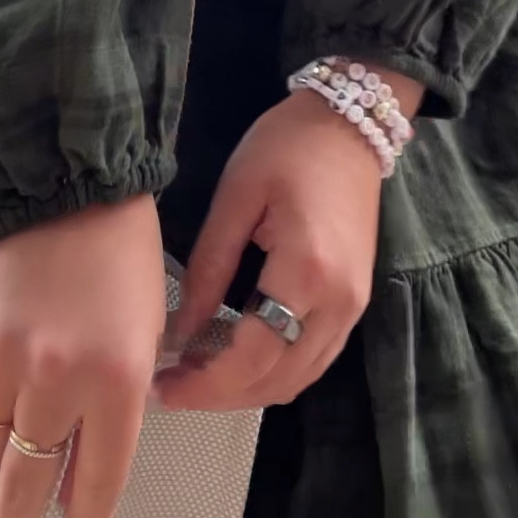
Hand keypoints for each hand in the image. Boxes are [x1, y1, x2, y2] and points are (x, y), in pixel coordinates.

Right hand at [0, 195, 166, 517]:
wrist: (64, 181)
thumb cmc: (120, 246)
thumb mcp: (149, 325)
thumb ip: (126, 395)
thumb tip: (94, 451)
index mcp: (116, 376)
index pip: (100, 473)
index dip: (87, 512)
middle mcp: (57, 377)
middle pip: (30, 481)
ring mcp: (6, 359)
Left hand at [154, 79, 403, 415]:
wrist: (351, 122)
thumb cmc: (288, 146)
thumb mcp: (236, 196)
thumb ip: (209, 267)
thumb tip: (180, 330)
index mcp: (306, 271)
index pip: (253, 356)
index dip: (205, 383)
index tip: (161, 386)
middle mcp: (339, 302)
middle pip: (278, 380)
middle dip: (221, 395)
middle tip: (170, 387)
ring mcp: (354, 306)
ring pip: (299, 379)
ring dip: (248, 390)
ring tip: (196, 377)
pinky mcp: (356, 301)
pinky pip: (315, 359)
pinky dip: (275, 371)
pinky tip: (237, 359)